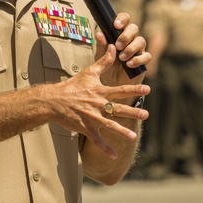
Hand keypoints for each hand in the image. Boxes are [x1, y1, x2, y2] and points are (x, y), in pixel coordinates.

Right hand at [53, 44, 149, 158]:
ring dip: (121, 132)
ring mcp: (91, 117)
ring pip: (109, 125)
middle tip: (146, 114)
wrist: (54, 100)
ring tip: (133, 137)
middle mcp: (97, 104)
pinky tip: (115, 155)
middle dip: (132, 111)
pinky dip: (105, 148)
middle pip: (118, 108)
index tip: (148, 89)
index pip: (120, 89)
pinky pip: (97, 140)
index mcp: (100, 91)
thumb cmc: (72, 86)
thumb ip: (103, 61)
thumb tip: (112, 47)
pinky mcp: (85, 127)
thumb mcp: (89, 72)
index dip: (134, 89)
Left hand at [99, 13, 149, 88]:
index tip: (116, 25)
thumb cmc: (107, 65)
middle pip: (134, 28)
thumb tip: (99, 34)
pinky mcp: (143, 60)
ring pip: (141, 41)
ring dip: (131, 49)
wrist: (113, 82)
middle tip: (117, 46)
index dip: (122, 19)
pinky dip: (138, 60)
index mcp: (120, 33)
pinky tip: (129, 64)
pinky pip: (147, 56)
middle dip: (126, 36)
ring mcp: (138, 49)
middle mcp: (131, 38)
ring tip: (122, 58)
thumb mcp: (101, 56)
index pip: (124, 19)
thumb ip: (101, 45)